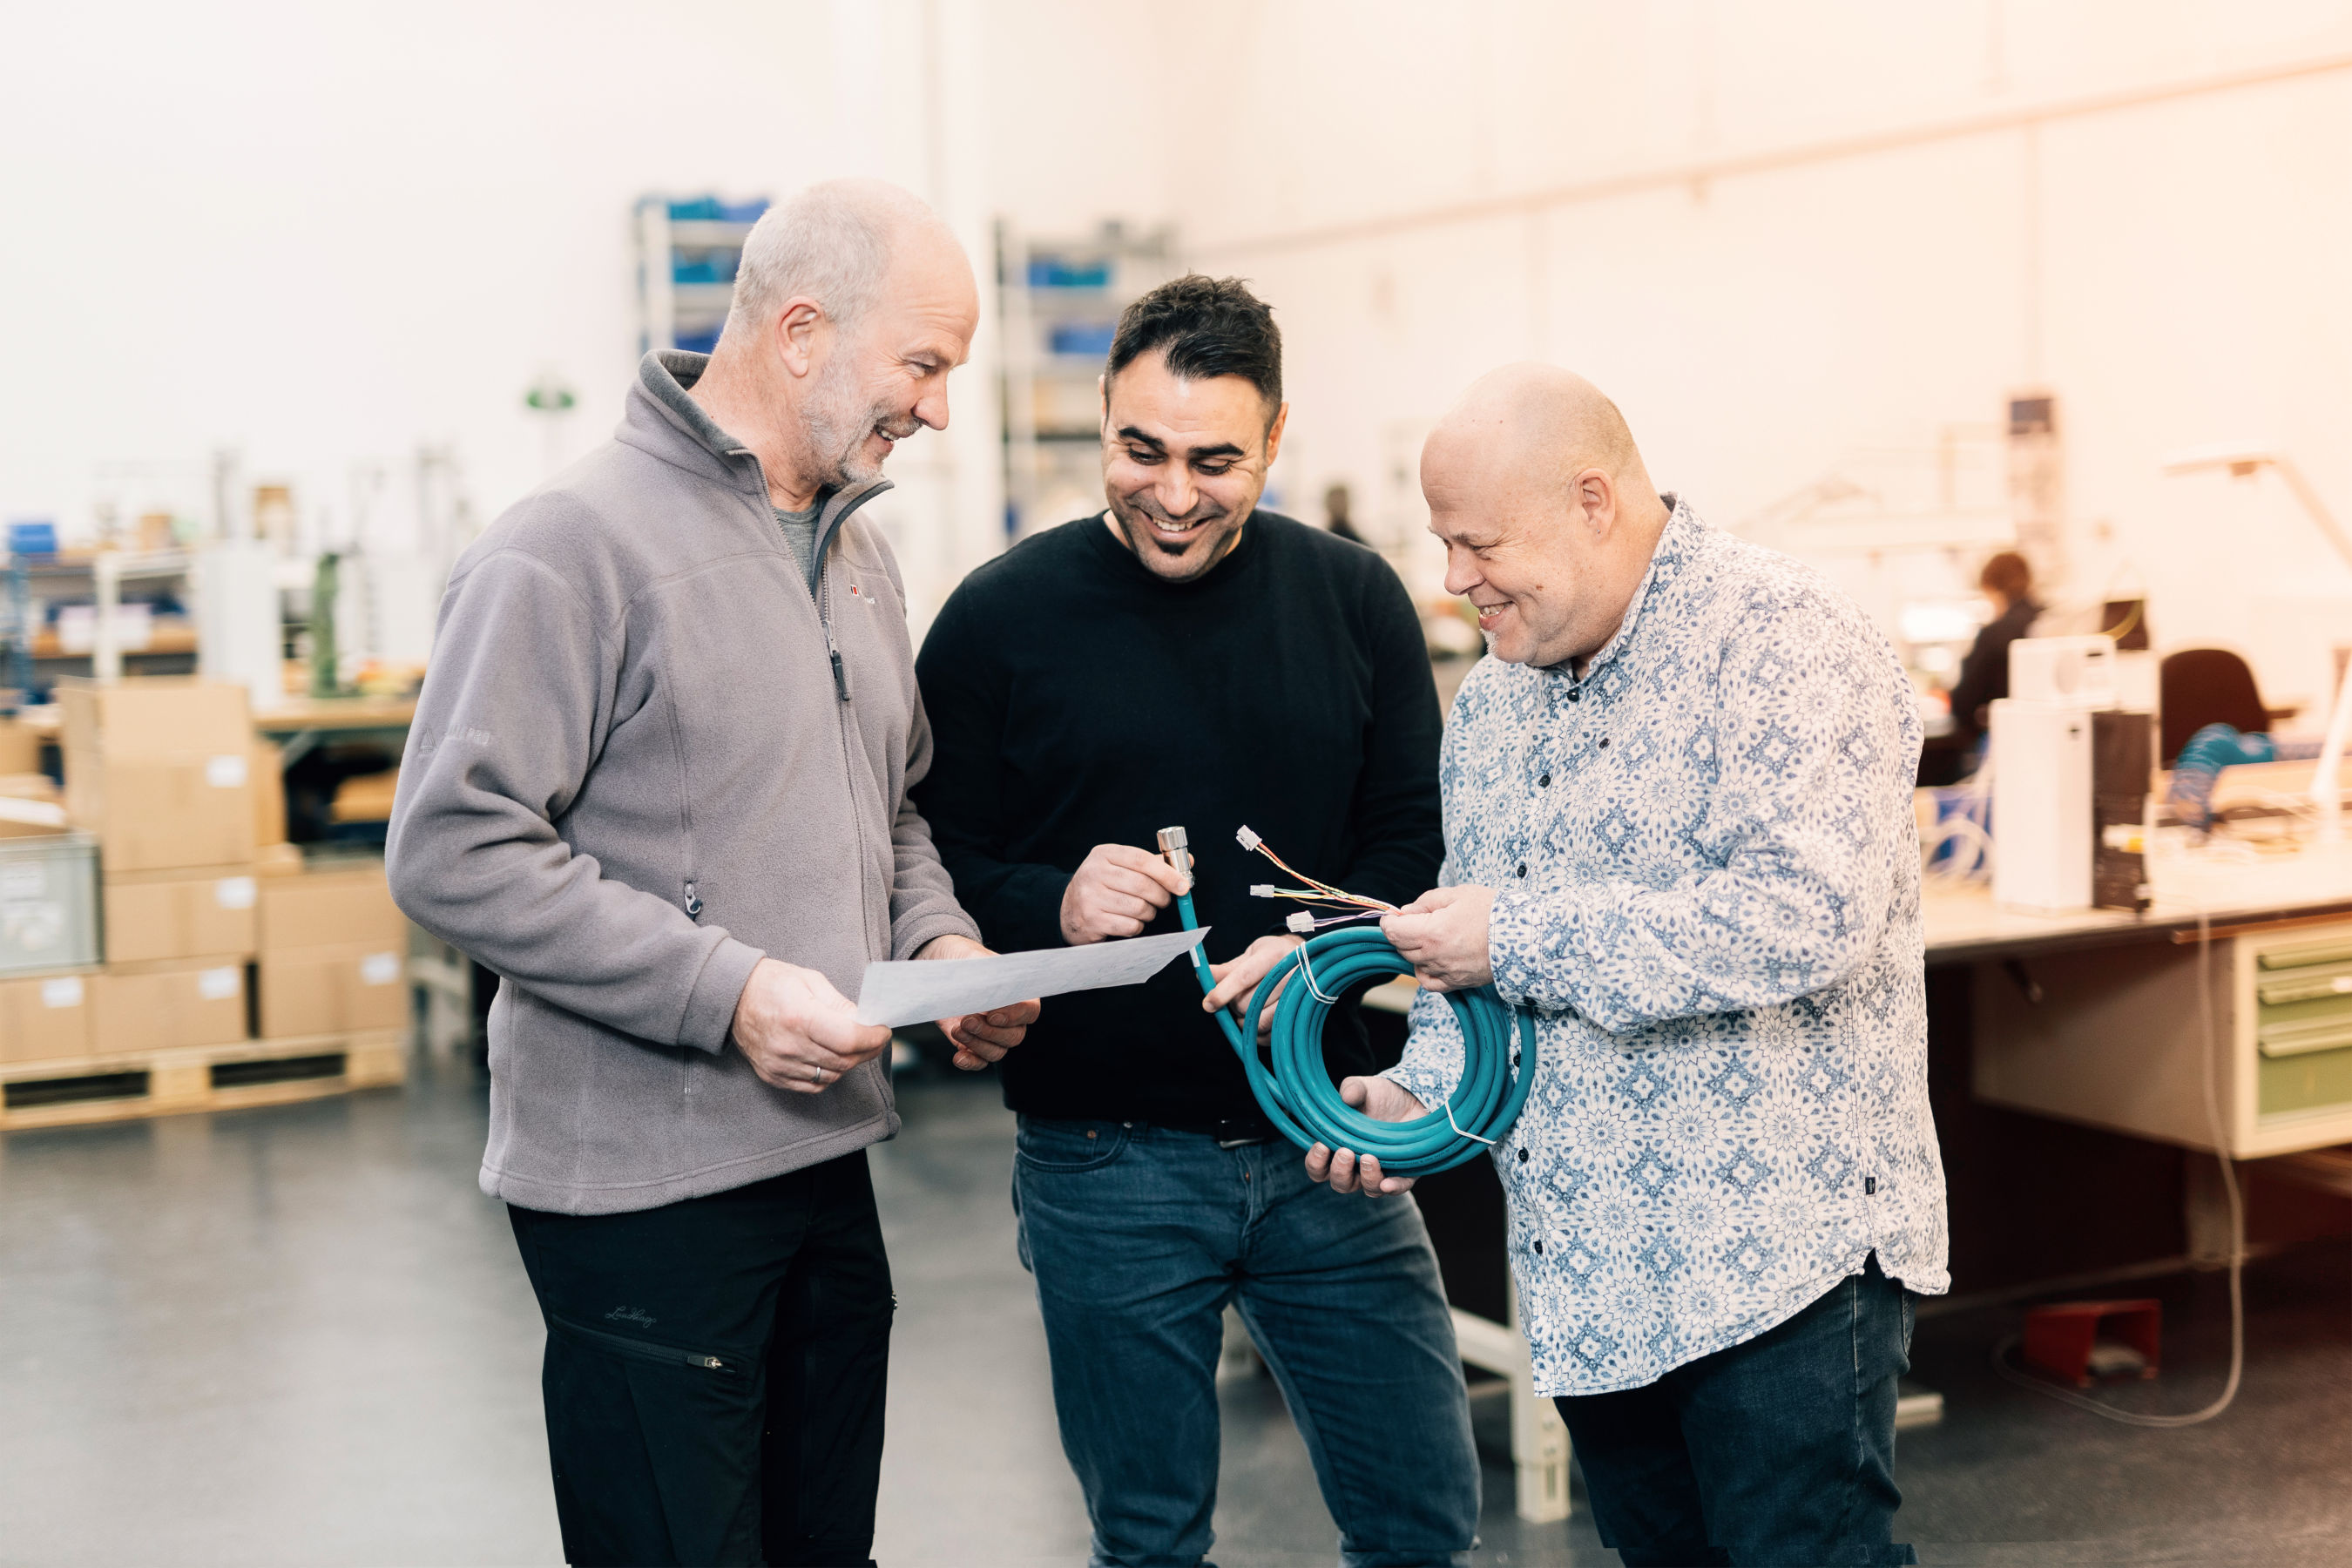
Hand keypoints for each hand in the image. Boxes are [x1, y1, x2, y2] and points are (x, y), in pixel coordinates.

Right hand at [732, 958, 891, 1093]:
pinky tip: (830, 1058)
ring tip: (852, 1046)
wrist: (731, 997)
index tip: (883, 1031)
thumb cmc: (772, 983)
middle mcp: (789, 1045)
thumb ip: (840, 1005)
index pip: (849, 1039)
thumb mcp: (811, 981)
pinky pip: (813, 1086)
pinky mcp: (772, 1076)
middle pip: (844, 1060)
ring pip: (831, 1075)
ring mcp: (779, 1065)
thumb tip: (865, 1022)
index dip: (873, 1038)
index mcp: (800, 1017)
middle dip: (867, 1050)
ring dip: (849, 1063)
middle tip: (875, 1039)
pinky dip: (828, 1075)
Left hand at [918, 933, 1039, 1069]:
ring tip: (957, 1030)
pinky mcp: (974, 1044)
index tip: (993, 1016)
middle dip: (989, 1032)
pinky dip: (970, 1062)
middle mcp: (1011, 1019)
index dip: (1014, 1016)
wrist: (943, 971)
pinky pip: (979, 1061)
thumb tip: (990, 989)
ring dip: (977, 1044)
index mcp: (1020, 995)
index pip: (1029, 1011)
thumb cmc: (964, 962)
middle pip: (1013, 1036)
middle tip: (966, 1020)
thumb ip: (987, 976)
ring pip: (997, 1051)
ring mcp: (993, 1034)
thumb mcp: (975, 962)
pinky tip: (958, 1058)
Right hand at [1060, 842, 1190, 943]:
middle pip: (1142, 885)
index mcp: (1104, 854)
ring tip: (1144, 911)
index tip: (1183, 885)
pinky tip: (1130, 921)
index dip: (1167, 873)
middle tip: (1164, 901)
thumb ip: (1152, 864)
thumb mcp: (1121, 867)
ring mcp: (1090, 897)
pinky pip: (1130, 926)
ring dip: (1149, 913)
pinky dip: (1137, 926)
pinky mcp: (1092, 920)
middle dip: (1161, 896)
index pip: (1141, 860)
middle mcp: (1094, 873)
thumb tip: (1188, 861)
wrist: (1068, 910)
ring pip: (1139, 907)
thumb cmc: (1103, 886)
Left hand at [1203, 933, 1303, 1039]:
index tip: (1208, 1004)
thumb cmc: (1273, 956)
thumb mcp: (1251, 955)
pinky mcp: (1302, 1014)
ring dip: (1246, 1021)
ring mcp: (1300, 996)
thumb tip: (1202, 974)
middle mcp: (1290, 974)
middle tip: (1239, 998)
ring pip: (1260, 1021)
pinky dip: (1258, 1034)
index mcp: (1274, 955)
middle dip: (1236, 1006)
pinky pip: (1272, 1034)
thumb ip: (1227, 969)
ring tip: (1248, 1010)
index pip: (1244, 977)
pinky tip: (1256, 1022)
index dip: (1223, 992)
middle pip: (1249, 1003)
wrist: (1308, 960)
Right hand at [1303, 1076, 1427, 1195]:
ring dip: (1366, 1178)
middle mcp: (1356, 1167)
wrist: (1411, 1098)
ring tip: (1368, 1157)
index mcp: (1337, 1150)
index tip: (1321, 1146)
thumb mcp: (1363, 1088)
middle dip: (1340, 1171)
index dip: (1316, 1162)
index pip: (1318, 1168)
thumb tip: (1347, 1096)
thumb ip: (1352, 1089)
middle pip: (1340, 1184)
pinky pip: (1398, 1187)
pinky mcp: (1404, 1173)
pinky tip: (1387, 1183)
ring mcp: (1380, 1173)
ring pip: (1368, 1189)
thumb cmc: (1378, 1097)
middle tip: (1345, 1152)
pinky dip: (1392, 1187)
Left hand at [1381, 884, 1496, 992]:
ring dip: (1415, 949)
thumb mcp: (1457, 894)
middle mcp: (1435, 956)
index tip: (1393, 915)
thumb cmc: (1493, 911)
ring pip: (1414, 963)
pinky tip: (1433, 959)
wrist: (1524, 936)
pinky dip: (1425, 971)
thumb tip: (1406, 912)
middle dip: (1402, 932)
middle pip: (1401, 947)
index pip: (1393, 931)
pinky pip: (1429, 982)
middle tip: (1417, 920)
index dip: (1389, 920)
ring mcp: (1446, 972)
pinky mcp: (1457, 982)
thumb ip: (1426, 902)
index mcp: (1432, 932)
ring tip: (1433, 936)